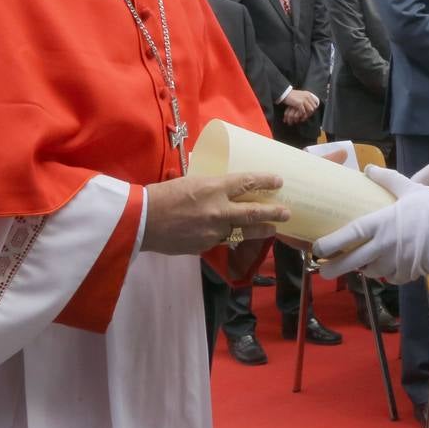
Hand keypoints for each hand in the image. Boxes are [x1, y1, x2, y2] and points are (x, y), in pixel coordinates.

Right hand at [141, 172, 288, 255]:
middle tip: (286, 212)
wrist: (141, 221)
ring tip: (272, 229)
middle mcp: (219, 210)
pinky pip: (222, 241)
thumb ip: (209, 186)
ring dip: (260, 230)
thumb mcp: (190, 181)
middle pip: (253, 212)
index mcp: (214, 188)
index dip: (265, 181)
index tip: (279, 181)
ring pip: (243, 231)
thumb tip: (220, 187)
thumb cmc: (161, 195)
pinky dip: (229, 237)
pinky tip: (233, 236)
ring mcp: (214, 231)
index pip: (247, 183)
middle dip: (273, 213)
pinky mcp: (206, 246)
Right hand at [281, 89, 318, 124]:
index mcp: (308, 94)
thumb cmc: (291, 96)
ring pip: (310, 110)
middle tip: (306, 116)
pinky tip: (299, 116)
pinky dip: (302, 115)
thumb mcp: (301, 95)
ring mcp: (304, 99)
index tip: (310, 113)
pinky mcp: (300, 103)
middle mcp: (308, 96)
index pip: (315, 103)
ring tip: (303, 117)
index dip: (313, 108)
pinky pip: (304, 111)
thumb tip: (309, 106)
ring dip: (307, 114)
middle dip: (311, 112)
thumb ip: (305, 99)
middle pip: (314, 107)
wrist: (285, 93)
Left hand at [313, 165, 428, 282]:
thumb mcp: (410, 188)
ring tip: (359, 265)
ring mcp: (397, 261)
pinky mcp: (410, 272)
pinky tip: (387, 267)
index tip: (317, 248)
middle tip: (324, 272)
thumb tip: (370, 168)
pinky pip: (392, 277)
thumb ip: (388, 179)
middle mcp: (384, 245)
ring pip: (371, 271)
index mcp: (381, 223)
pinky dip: (387, 273)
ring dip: (363, 269)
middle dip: (335, 269)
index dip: (330, 243)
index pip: (349, 236)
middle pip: (353, 262)